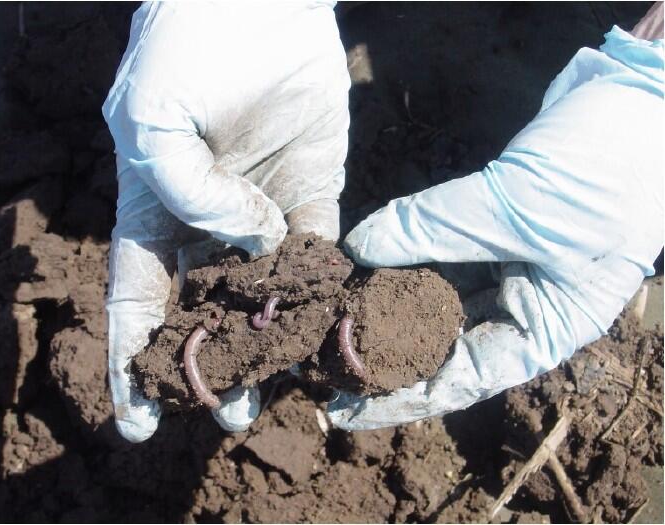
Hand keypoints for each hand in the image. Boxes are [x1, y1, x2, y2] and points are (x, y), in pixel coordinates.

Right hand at [102, 2, 348, 441]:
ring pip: (266, 295)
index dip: (135, 361)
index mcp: (154, 211)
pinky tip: (327, 333)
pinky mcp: (316, 194)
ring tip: (281, 387)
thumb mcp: (155, 121)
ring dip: (272, 342)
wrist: (258, 4)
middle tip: (229, 414)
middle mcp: (209, 223)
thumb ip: (190, 192)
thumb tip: (254, 246)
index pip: (138, 302)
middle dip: (216, 364)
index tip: (138, 419)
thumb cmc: (188, 52)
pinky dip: (322, 295)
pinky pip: (321, 255)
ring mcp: (265, 212)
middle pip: (208, 312)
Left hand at [329, 25, 662, 429]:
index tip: (347, 410)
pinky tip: (363, 261)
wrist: (638, 102)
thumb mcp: (523, 208)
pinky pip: (438, 249)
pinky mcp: (491, 227)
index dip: (402, 397)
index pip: (462, 379)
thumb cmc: (608, 169)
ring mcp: (506, 264)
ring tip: (333, 313)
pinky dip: (402, 253)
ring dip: (385, 299)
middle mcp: (523, 303)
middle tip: (323, 355)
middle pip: (441, 340)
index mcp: (546, 327)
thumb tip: (361, 247)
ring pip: (434, 293)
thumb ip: (438, 228)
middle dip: (384, 348)